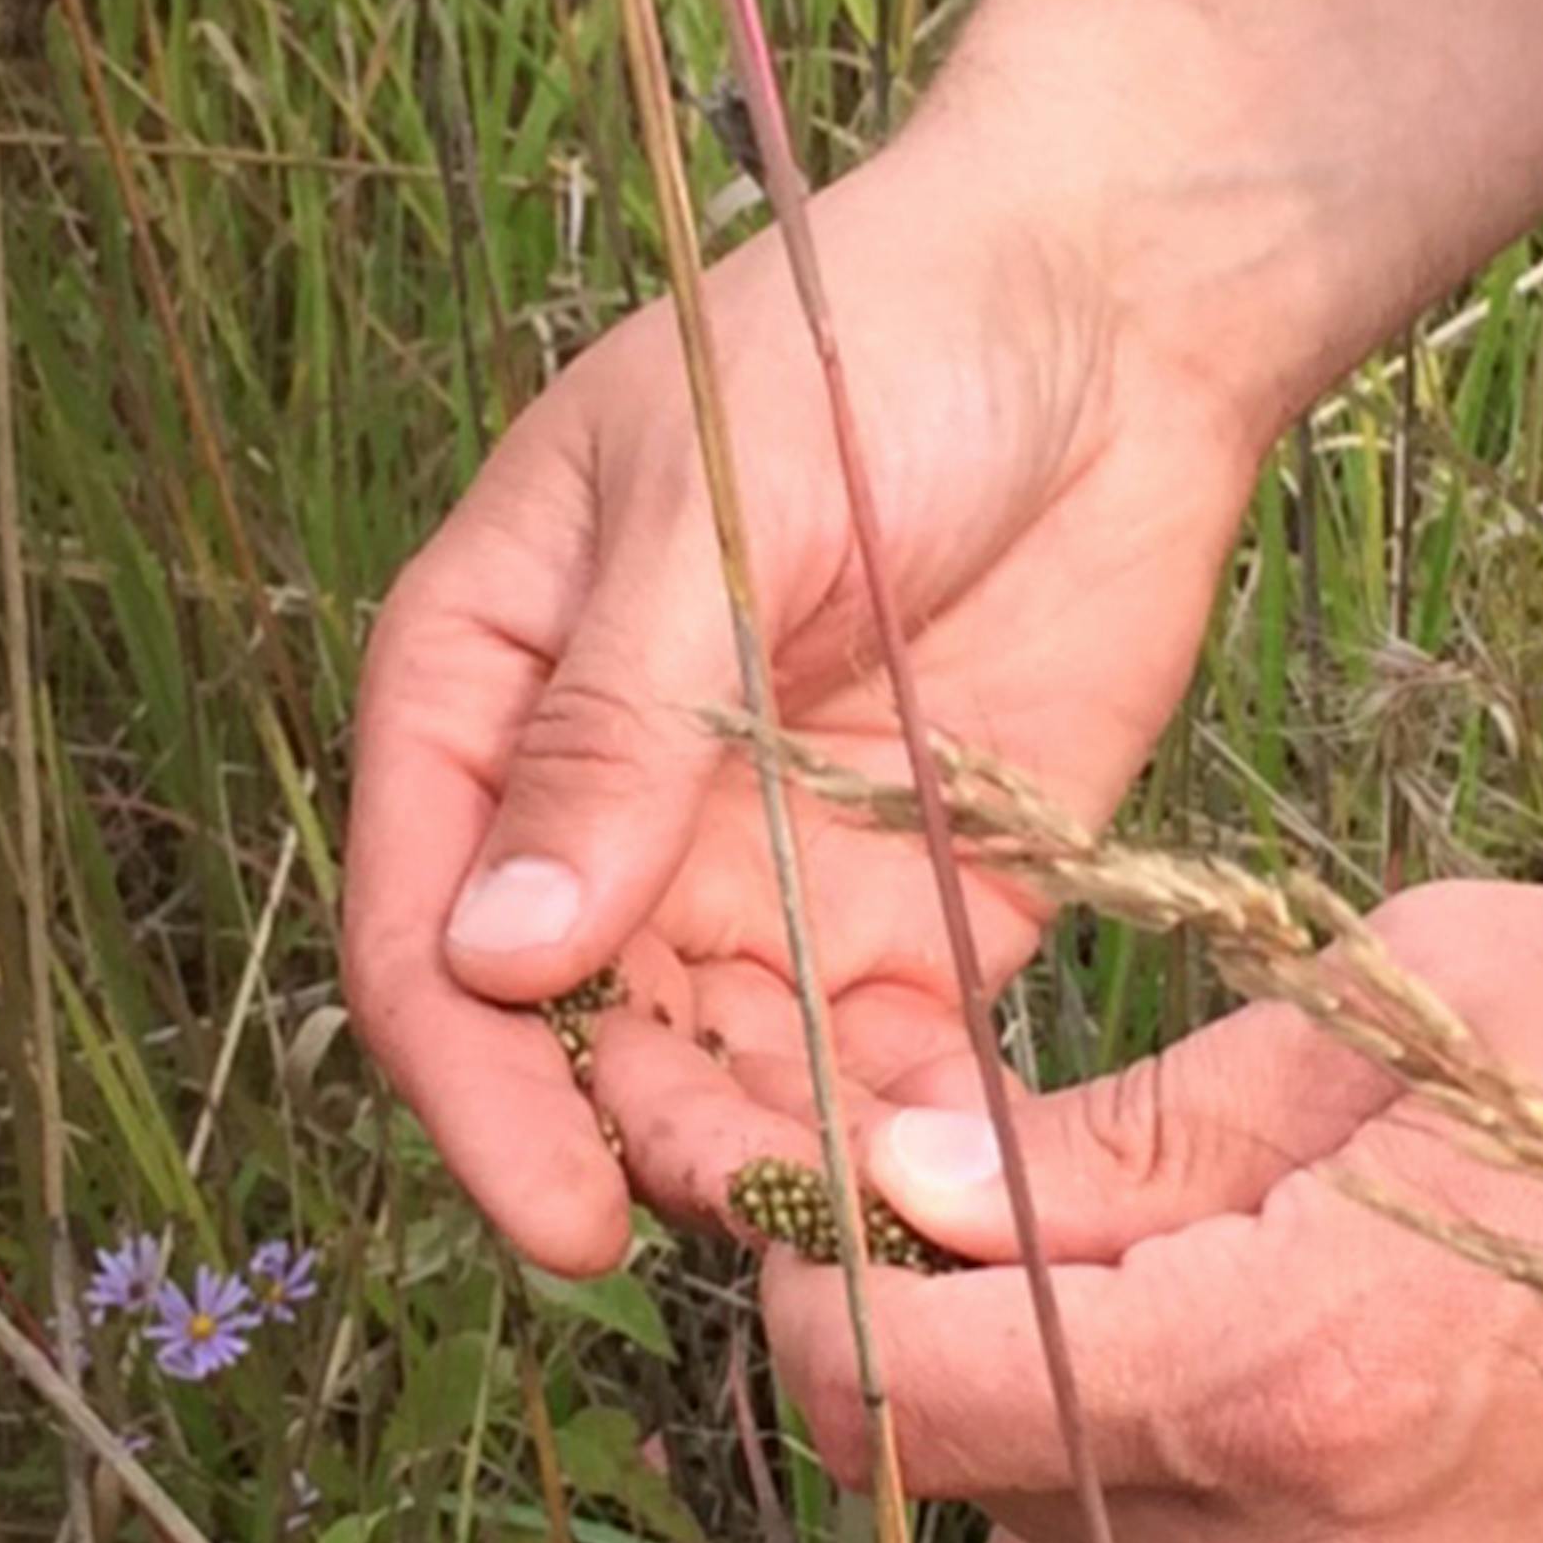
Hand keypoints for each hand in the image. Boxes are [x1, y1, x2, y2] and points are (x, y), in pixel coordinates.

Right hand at [342, 136, 1265, 1274]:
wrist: (1110, 323)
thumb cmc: (867, 347)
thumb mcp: (707, 509)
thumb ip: (609, 733)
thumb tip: (499, 956)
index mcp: (498, 696)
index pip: (432, 934)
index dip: (480, 1092)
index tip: (562, 1216)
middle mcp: (619, 817)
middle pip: (588, 1042)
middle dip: (655, 1144)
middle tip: (759, 1210)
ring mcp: (771, 872)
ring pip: (736, 1079)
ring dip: (788, 1164)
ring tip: (873, 1219)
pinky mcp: (922, 907)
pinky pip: (890, 1061)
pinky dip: (915, 1134)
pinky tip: (962, 1181)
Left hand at [764, 881, 1542, 1542]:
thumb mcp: (1402, 1009)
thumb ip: (1130, 1134)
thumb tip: (911, 1189)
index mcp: (1302, 1366)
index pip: (916, 1398)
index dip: (812, 1300)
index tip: (812, 1214)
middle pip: (989, 1507)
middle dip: (949, 1363)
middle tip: (1010, 1226)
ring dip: (1063, 1475)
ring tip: (1161, 1318)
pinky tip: (1259, 1444)